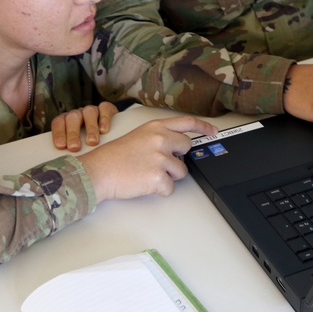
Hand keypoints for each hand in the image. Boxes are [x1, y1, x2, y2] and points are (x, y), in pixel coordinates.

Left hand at [51, 102, 118, 151]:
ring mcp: (92, 110)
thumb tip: (65, 166)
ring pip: (89, 112)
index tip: (61, 146)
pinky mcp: (107, 109)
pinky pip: (104, 109)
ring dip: (90, 128)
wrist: (111, 136)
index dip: (59, 133)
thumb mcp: (78, 148)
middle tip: (75, 147)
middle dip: (73, 133)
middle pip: (72, 118)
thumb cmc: (89, 147)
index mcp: (66, 121)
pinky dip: (104, 119)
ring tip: (92, 142)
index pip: (59, 122)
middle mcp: (78, 114)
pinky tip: (104, 131)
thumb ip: (71, 152)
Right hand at [77, 115, 217, 201]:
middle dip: (178, 156)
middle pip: (187, 147)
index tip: (213, 130)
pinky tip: (145, 183)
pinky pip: (171, 187)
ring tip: (148, 173)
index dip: (203, 126)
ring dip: (169, 175)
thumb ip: (159, 136)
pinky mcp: (158, 178)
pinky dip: (160, 189)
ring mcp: (160, 158)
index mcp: (156, 127)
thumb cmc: (115, 156)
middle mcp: (161, 139)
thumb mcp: (139, 136)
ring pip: (181, 171)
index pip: (187, 122)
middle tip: (159, 162)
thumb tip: (176, 145)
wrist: (99, 171)